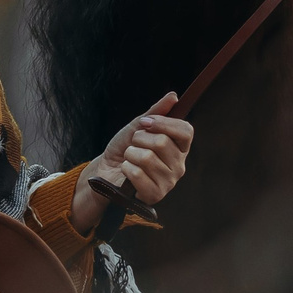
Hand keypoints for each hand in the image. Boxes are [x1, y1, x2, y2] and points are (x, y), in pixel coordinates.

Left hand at [71, 94, 193, 233]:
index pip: (186, 131)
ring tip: (129, 158)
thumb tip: (173, 96)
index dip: (164, 123)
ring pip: (147, 158)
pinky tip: (126, 172)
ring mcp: (168, 182)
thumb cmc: (124, 148)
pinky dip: (126, 168)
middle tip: (134, 145)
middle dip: (140, 139)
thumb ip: (155, 112)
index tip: (145, 122)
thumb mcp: (137, 126)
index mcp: (180, 148)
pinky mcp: (155, 195)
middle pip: (162, 142)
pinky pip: (137, 174)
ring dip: (130, 154)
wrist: (106, 169)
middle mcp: (179, 166)